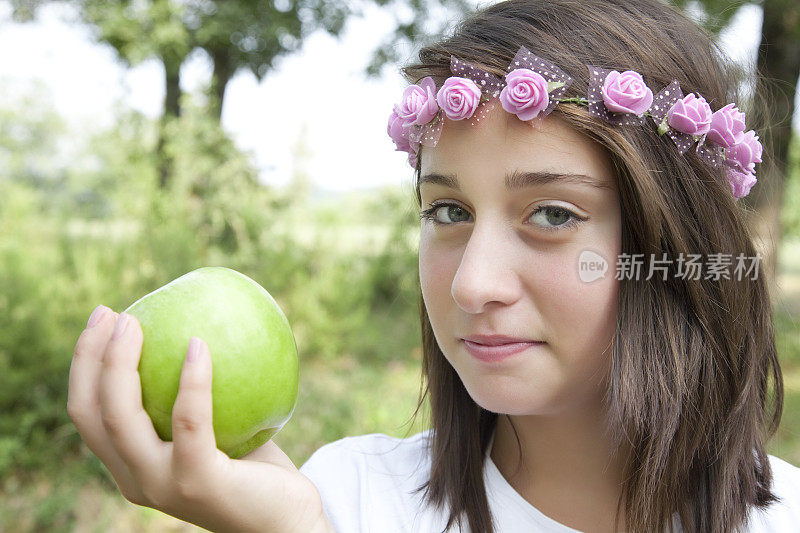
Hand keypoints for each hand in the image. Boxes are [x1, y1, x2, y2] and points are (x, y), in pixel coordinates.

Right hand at [67, 306, 332, 532]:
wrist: (286, 521)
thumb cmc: (255, 468)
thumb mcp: (218, 426)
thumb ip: (199, 392)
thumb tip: (195, 323)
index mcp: (131, 467)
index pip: (88, 414)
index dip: (84, 364)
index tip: (104, 319)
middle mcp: (136, 479)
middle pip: (91, 413)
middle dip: (91, 357)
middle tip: (114, 313)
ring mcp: (162, 485)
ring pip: (121, 417)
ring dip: (120, 363)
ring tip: (139, 320)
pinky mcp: (198, 483)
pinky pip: (189, 422)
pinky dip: (191, 380)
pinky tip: (200, 344)